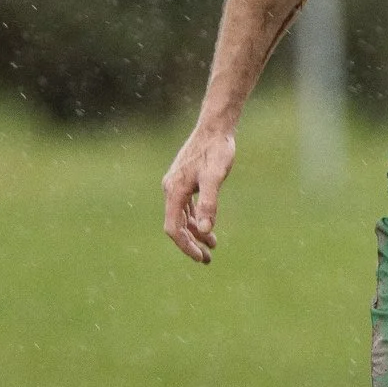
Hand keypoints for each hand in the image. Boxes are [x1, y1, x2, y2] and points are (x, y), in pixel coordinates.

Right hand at [161, 124, 236, 263]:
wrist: (215, 127)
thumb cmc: (216, 150)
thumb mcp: (215, 177)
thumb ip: (209, 204)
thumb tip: (204, 231)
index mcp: (174, 191)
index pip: (173, 228)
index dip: (185, 246)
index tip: (200, 258)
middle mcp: (170, 189)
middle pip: (176, 225)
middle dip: (190, 244)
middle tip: (207, 259)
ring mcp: (176, 184)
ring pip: (181, 217)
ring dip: (195, 233)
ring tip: (212, 245)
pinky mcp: (184, 180)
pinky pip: (185, 206)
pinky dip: (195, 219)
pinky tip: (207, 226)